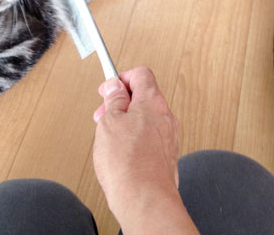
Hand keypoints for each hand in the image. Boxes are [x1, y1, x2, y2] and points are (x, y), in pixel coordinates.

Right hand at [92, 67, 197, 234]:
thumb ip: (113, 99)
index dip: (121, 78)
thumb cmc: (128, 163)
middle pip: (143, 96)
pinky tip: (121, 153)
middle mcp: (165, 116)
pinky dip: (135, 138)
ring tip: (110, 137)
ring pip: (146, 118)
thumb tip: (115, 86)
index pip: (141, 74)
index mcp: (152, 101)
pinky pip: (150, 137)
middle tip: (104, 114)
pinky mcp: (166, 154)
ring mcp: (168, 136)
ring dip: (127, 122)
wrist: (145, 198)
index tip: (108, 89)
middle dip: (121, 102)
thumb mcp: (110, 121)